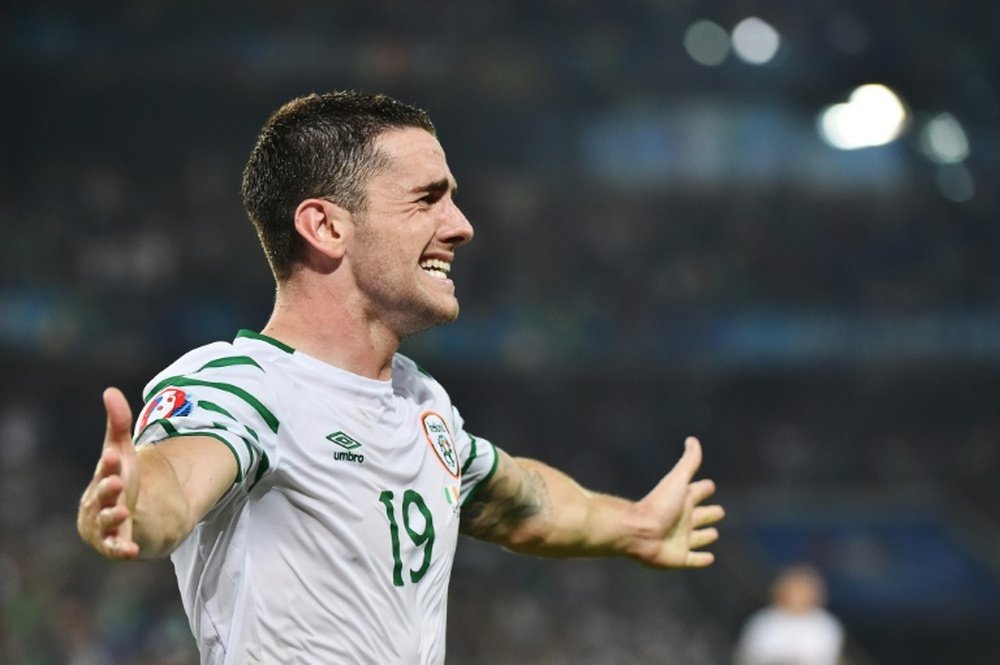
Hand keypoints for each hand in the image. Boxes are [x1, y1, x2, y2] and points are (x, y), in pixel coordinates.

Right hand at [77, 387, 140, 558]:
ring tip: (124, 510)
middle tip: (117, 482)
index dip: (109, 464)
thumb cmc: (120, 477)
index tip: (114, 455)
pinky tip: (132, 551)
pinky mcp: (114, 542)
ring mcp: (105, 523)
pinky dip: (121, 550)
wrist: (126, 510)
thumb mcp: (123, 450)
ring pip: (105, 521)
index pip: (105, 470)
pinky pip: (115, 548)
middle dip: (108, 489)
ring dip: (112, 516)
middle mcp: (99, 502)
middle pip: (102, 496)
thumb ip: (118, 423)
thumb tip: (110, 391)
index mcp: (102, 478)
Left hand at [630, 437, 723, 568]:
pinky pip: (694, 560)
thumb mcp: (677, 481)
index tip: (709, 485)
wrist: (638, 532)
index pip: (698, 492)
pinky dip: (702, 559)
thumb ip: (688, 462)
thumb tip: (693, 439)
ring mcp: (681, 539)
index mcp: (683, 500)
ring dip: (706, 536)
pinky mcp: (679, 558)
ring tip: (713, 533)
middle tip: (719, 511)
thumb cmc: (658, 505)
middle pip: (701, 515)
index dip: (704, 488)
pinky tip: (710, 558)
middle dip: (710, 512)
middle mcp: (683, 519)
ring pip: (698, 537)